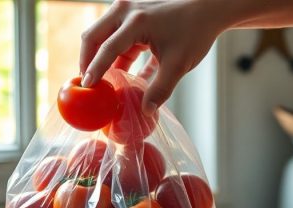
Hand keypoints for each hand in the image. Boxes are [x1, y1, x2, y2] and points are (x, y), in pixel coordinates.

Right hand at [79, 0, 228, 115]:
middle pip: (93, 37)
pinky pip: (115, 39)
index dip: (95, 69)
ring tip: (100, 84)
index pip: (108, 48)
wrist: (205, 11)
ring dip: (100, 59)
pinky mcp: (131, 17)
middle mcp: (126, 11)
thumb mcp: (178, 64)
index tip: (87, 87)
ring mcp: (126, 11)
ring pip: (101, 36)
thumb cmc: (194, 33)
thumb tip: (145, 111)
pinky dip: (115, 57)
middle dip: (87, 61)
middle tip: (86, 85)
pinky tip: (119, 77)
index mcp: (136, 21)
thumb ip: (160, 89)